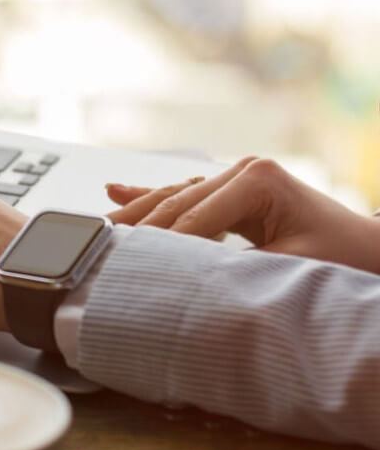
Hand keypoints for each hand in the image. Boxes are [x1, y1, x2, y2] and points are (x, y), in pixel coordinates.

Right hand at [107, 156, 379, 272]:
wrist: (373, 253)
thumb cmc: (344, 259)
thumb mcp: (287, 267)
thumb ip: (233, 268)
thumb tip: (183, 278)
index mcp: (258, 180)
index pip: (192, 219)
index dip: (160, 247)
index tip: (127, 269)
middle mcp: (244, 170)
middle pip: (174, 202)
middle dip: (137, 228)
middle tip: (99, 250)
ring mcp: (238, 176)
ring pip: (173, 196)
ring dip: (135, 212)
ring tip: (97, 225)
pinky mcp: (234, 189)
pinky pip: (184, 194)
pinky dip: (150, 195)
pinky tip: (116, 189)